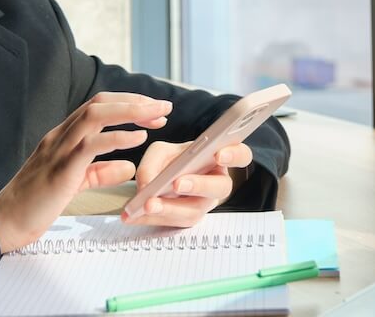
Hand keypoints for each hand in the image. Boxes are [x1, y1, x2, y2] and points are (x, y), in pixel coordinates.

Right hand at [0, 92, 171, 251]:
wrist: (6, 222)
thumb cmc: (36, 203)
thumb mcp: (76, 183)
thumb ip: (101, 172)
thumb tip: (129, 166)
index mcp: (63, 136)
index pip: (98, 106)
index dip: (127, 103)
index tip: (152, 109)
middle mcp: (60, 135)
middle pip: (100, 103)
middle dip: (135, 101)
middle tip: (163, 106)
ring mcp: (58, 148)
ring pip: (96, 115)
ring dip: (130, 111)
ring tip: (156, 115)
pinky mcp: (61, 168)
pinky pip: (92, 144)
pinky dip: (118, 137)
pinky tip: (138, 138)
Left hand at [121, 140, 254, 227]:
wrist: (164, 179)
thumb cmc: (172, 160)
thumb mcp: (161, 151)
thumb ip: (154, 162)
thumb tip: (147, 184)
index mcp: (219, 159)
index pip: (241, 155)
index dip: (234, 155)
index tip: (219, 155)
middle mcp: (217, 184)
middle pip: (220, 188)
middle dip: (198, 185)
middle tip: (177, 183)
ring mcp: (203, 205)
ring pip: (195, 211)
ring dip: (170, 208)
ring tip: (148, 205)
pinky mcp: (187, 220)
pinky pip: (174, 222)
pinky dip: (151, 218)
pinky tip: (133, 214)